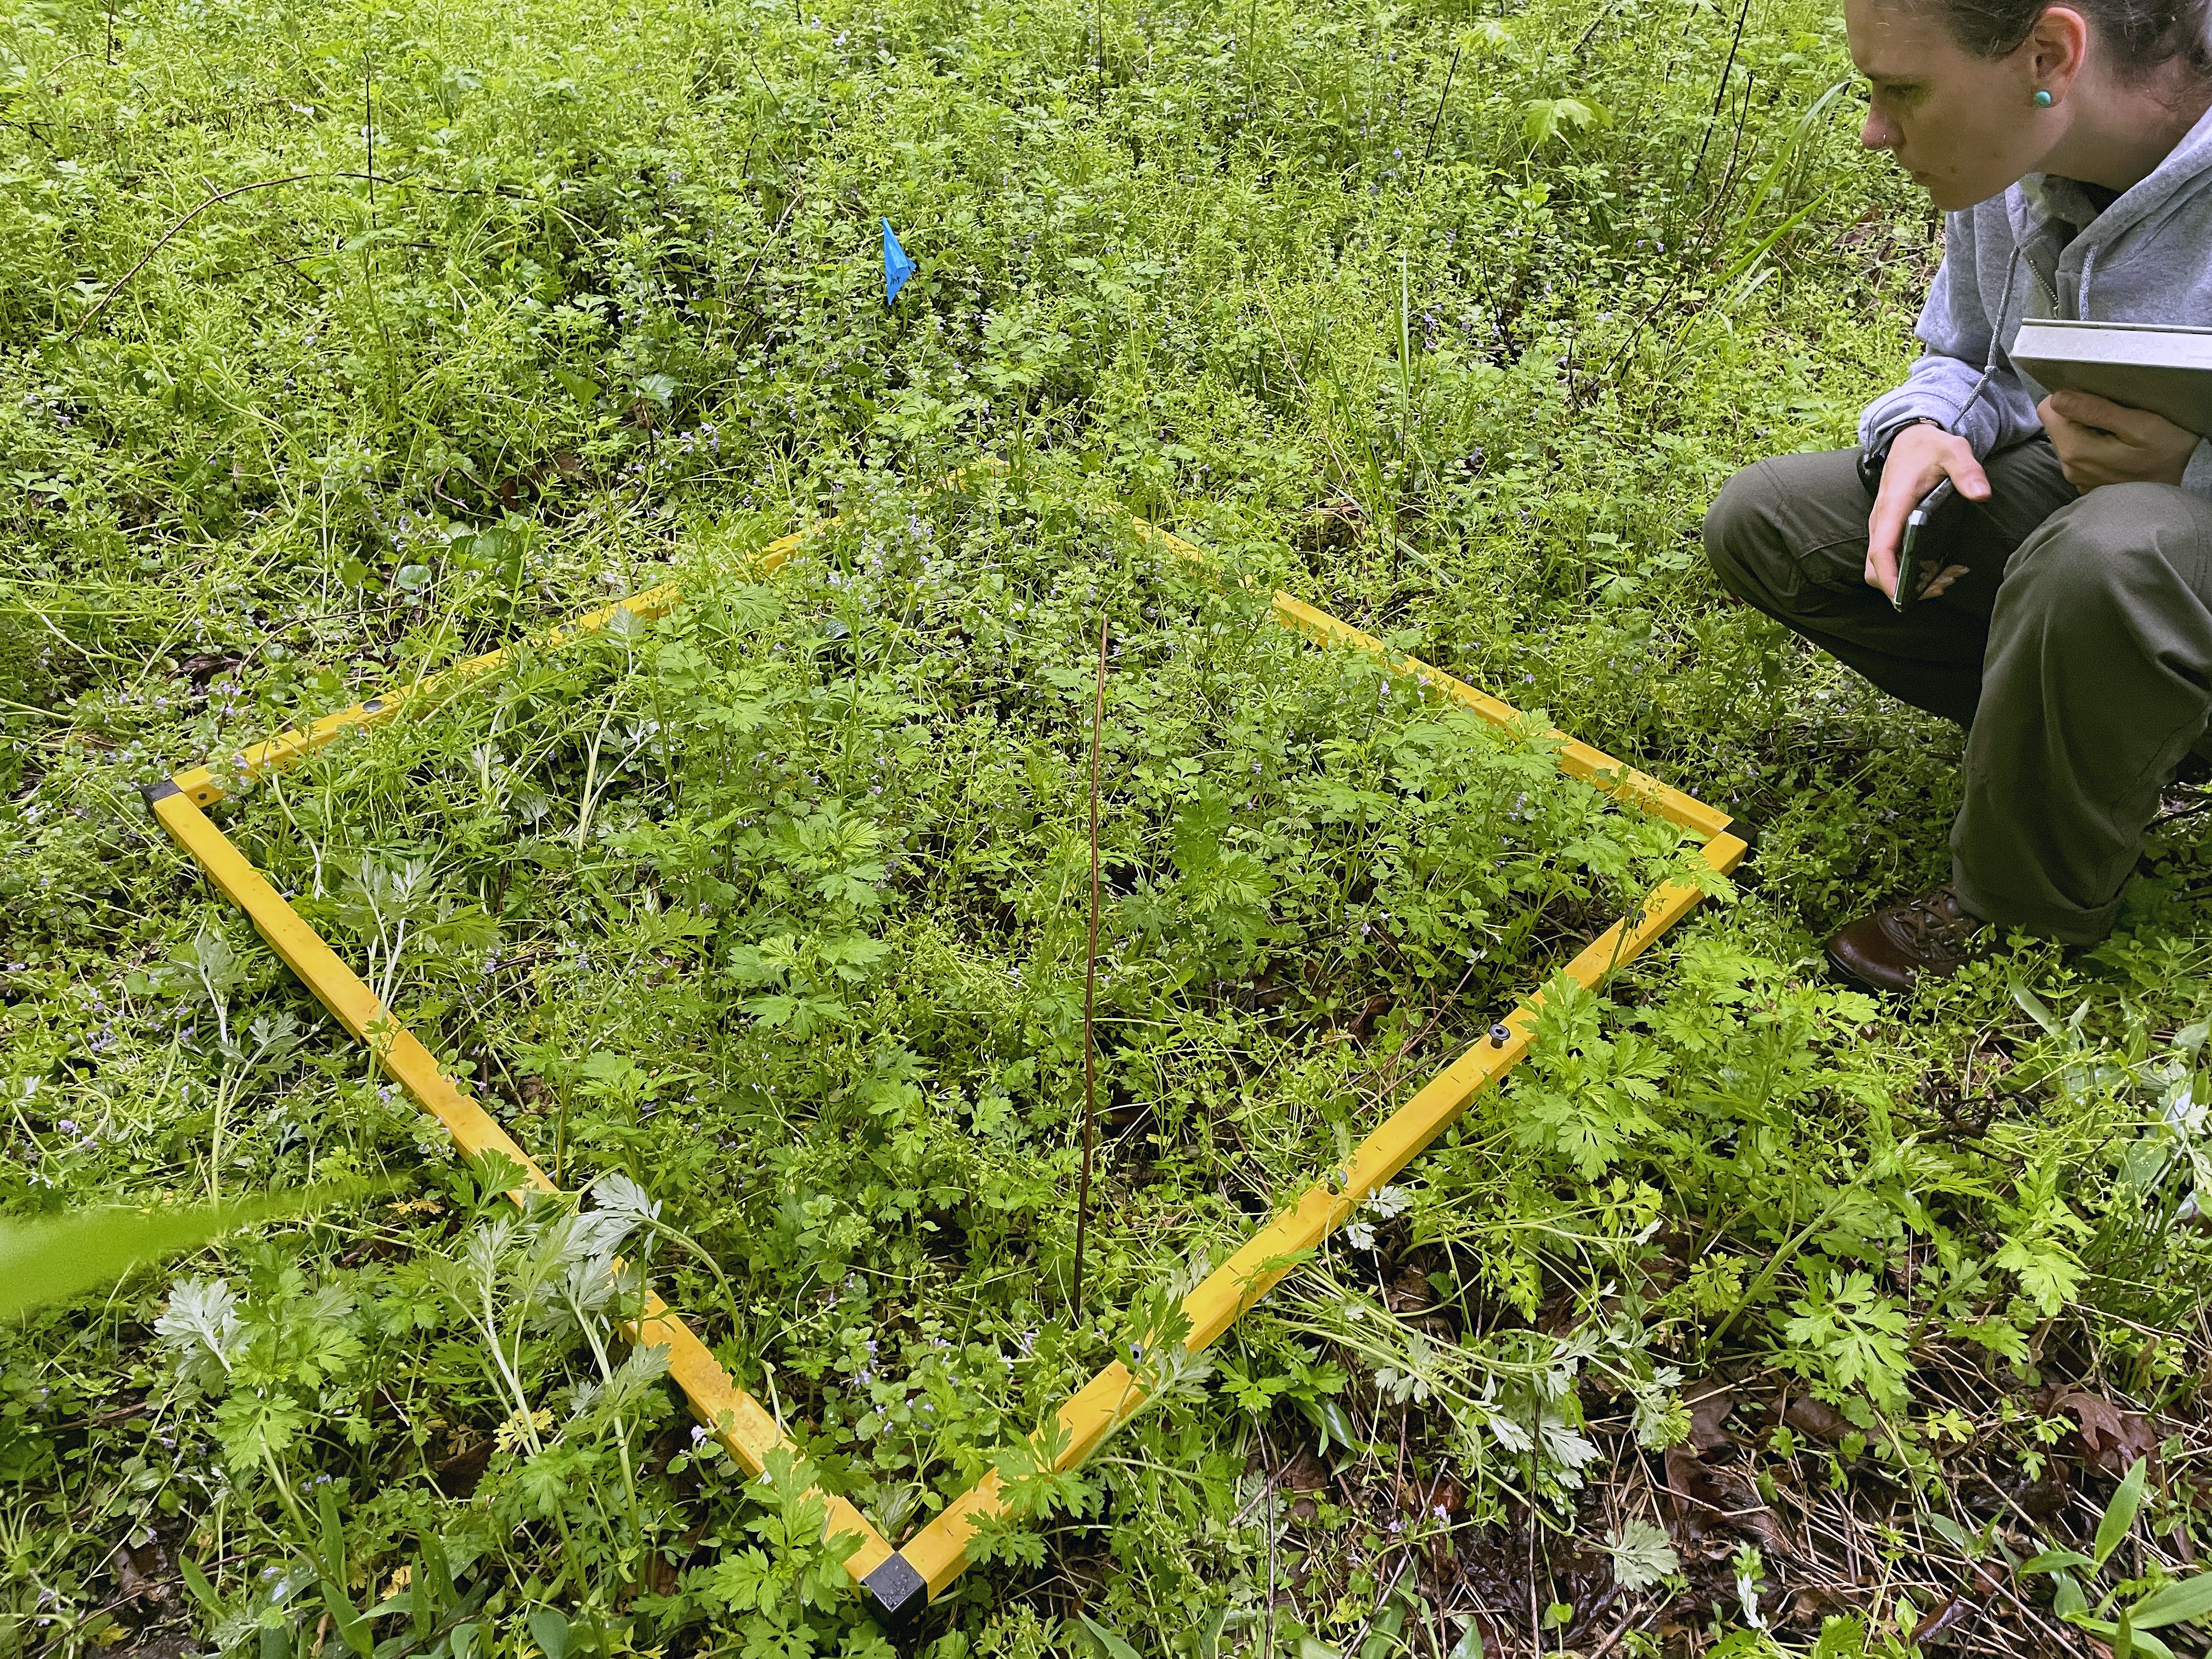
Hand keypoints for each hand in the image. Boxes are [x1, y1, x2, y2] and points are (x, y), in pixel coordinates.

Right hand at [1865, 422, 1988, 595]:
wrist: (1910, 438)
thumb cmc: (1929, 446)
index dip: (1888, 577)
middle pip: (1875, 567)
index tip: (1902, 596)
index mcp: (1893, 506)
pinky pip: (1890, 558)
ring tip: (1947, 579)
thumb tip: (1982, 493)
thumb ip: (1967, 471)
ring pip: (1882, 566)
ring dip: (1909, 581)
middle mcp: (1882, 521)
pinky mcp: (1889, 530)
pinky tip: (1940, 568)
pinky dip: (1909, 571)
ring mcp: (1884, 527)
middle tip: (1939, 587)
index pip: (1881, 550)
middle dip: (1900, 586)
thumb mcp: (1953, 451)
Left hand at [2037, 390, 2197, 490]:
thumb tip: (2058, 398)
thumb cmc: (2167, 454)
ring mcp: (2077, 477)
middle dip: (2078, 413)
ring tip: (2119, 432)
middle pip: (2057, 424)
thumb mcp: (2138, 424)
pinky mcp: (2087, 482)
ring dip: (2087, 429)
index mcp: (2075, 450)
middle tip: (2113, 415)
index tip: (2095, 398)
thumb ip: (2095, 410)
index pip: (2047, 410)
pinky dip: (2094, 444)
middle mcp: (2069, 467)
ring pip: (2068, 438)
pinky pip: (2081, 454)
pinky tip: (2119, 447)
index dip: (2068, 396)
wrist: (2184, 486)